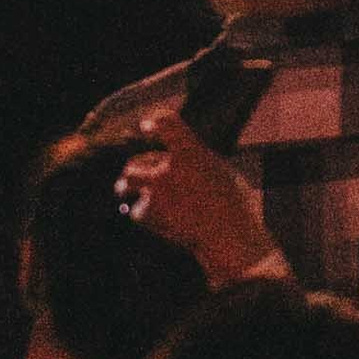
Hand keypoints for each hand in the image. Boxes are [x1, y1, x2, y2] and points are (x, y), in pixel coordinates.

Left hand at [118, 98, 274, 285]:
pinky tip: (150, 219)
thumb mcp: (224, 173)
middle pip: (140, 158)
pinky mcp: (150, 212)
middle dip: (137, 166)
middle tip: (131, 171)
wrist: (228, 237)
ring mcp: (156, 190)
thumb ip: (202, 162)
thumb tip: (192, 159)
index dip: (156, 122)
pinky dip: (144, 215)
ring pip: (128, 180)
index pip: (167, 122)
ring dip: (125, 186)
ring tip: (122, 189)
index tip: (147, 127)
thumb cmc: (235, 207)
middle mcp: (168, 166)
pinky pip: (139, 212)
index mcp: (191, 151)